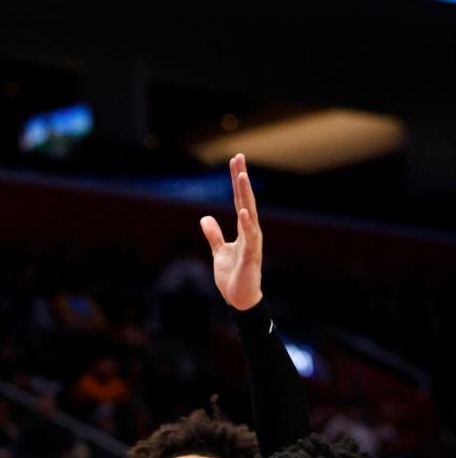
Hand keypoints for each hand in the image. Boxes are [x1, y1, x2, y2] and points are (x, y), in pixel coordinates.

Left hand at [200, 153, 262, 310]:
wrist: (240, 300)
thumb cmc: (233, 276)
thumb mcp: (219, 252)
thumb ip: (214, 235)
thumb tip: (205, 218)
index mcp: (243, 229)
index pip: (239, 200)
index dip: (237, 181)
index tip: (235, 160)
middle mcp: (251, 231)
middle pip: (245, 200)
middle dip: (242, 179)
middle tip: (238, 157)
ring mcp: (252, 243)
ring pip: (250, 213)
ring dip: (246, 195)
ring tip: (242, 176)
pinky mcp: (251, 256)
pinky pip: (250, 238)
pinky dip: (247, 224)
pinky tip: (244, 211)